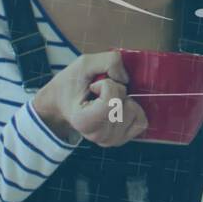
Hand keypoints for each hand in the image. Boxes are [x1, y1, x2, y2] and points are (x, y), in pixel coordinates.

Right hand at [33, 51, 147, 146]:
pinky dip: (134, 110)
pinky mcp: (121, 139)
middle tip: (100, 93)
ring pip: (136, 112)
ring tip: (107, 100)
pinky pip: (141, 122)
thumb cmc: (71, 84)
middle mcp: (98, 136)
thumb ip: (108, 61)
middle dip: (118, 91)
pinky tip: (119, 107)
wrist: (60, 103)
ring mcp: (110, 140)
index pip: (113, 101)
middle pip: (127, 106)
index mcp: (84, 121)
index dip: (107, 85)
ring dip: (125, 100)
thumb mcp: (84, 64)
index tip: (93, 86)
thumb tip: (127, 78)